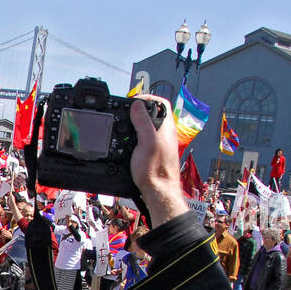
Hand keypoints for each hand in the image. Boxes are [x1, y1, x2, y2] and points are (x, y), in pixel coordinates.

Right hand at [129, 95, 187, 227]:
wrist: (158, 192)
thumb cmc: (155, 170)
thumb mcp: (146, 142)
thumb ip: (143, 122)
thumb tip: (137, 105)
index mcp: (165, 127)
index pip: (161, 102)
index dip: (147, 98)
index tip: (132, 101)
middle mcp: (164, 133)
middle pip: (153, 113)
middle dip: (138, 110)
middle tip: (125, 112)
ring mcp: (160, 143)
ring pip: (148, 126)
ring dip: (136, 123)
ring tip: (124, 125)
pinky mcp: (154, 152)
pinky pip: (144, 138)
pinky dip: (135, 136)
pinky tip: (128, 142)